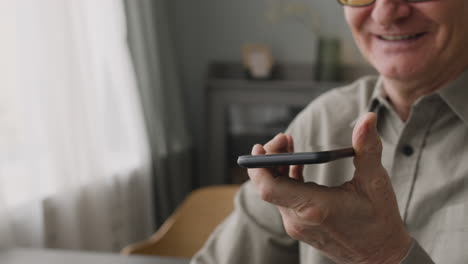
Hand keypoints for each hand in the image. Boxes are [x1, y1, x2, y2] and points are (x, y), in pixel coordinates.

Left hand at [248, 113, 411, 263]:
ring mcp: (298, 225)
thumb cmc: (380, 221)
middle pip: (268, 185)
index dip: (258, 166)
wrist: (381, 258)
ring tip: (288, 143)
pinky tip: (296, 163)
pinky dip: (285, 179)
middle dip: (270, 158)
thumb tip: (368, 117)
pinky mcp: (300, 226)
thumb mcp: (376, 181)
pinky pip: (284, 199)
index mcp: (315, 207)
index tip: (261, 146)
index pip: (269, 188)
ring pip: (275, 192)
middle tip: (282, 137)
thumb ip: (368, 147)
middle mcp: (300, 219)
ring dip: (277, 166)